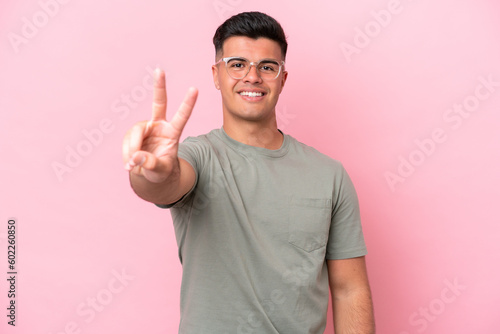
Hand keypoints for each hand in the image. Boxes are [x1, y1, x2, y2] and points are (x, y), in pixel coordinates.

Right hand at [122, 68, 197, 182]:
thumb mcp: (160, 171)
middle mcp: (159, 125)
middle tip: (160, 70)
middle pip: (159, 103)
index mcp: (173, 133)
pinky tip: (129, 164)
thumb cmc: (160, 171)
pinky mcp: (133, 133)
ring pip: (135, 133)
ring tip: (132, 166)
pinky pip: (127, 142)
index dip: (188, 104)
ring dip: (132, 150)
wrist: (149, 173)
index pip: (182, 117)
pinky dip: (126, 154)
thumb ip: (151, 164)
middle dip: (159, 86)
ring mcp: (145, 127)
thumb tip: (137, 157)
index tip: (195, 89)